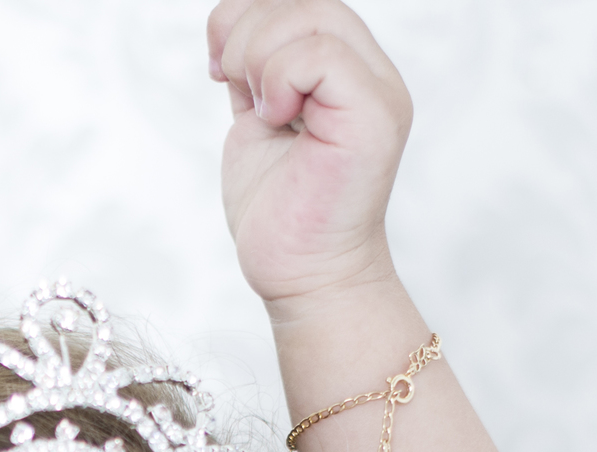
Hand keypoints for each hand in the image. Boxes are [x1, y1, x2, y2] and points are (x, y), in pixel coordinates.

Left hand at [207, 0, 411, 310]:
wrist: (302, 279)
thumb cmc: (281, 218)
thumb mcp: (257, 124)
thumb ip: (257, 73)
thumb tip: (230, 28)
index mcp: (347, 74)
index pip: (302, 6)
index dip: (247, 16)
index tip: (218, 68)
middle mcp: (371, 76)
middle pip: (306, 3)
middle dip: (247, 32)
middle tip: (231, 85)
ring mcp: (377, 93)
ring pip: (312, 17)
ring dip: (258, 56)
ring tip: (258, 111)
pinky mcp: (373, 115)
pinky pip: (319, 54)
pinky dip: (278, 79)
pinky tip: (273, 120)